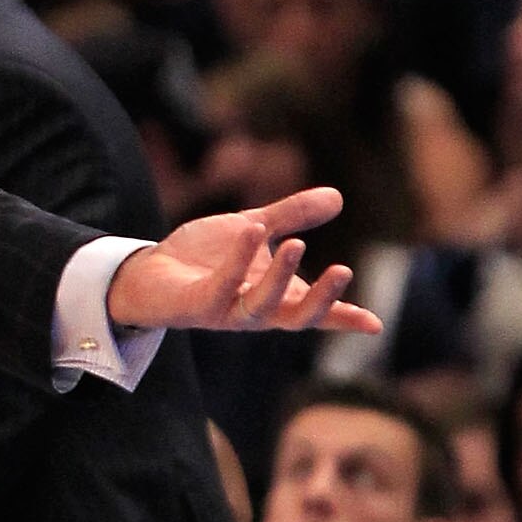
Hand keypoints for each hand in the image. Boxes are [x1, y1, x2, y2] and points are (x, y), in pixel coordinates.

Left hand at [107, 192, 381, 336]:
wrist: (147, 271)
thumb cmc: (203, 257)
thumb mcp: (255, 228)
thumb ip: (293, 215)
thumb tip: (337, 197)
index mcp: (275, 297)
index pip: (315, 312)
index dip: (343, 317)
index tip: (374, 324)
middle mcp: (254, 311)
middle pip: (295, 318)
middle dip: (321, 301)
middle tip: (343, 271)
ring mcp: (225, 313)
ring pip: (260, 307)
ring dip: (280, 278)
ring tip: (296, 243)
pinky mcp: (197, 306)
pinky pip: (221, 287)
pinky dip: (237, 260)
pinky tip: (250, 229)